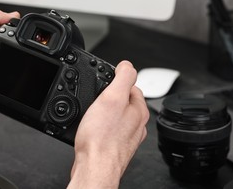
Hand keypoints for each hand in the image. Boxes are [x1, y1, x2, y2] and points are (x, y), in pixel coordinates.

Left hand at [0, 9, 19, 121]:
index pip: (3, 32)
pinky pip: (4, 91)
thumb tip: (12, 15)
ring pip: (9, 72)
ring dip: (9, 73)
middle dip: (14, 53)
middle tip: (12, 53)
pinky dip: (5, 90)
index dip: (13, 31)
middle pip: (9, 52)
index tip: (22, 31)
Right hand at [68, 60, 148, 187]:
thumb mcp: (112, 97)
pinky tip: (93, 129)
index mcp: (139, 109)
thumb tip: (126, 65)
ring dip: (104, 112)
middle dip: (109, 97)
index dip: (115, 80)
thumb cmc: (102, 138)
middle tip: (96, 101)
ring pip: (115, 115)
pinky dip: (100, 126)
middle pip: (123, 100)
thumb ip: (123, 77)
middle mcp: (137, 123)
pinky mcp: (115, 146)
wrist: (94, 168)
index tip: (104, 84)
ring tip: (93, 115)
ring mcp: (127, 136)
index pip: (131, 85)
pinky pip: (108, 129)